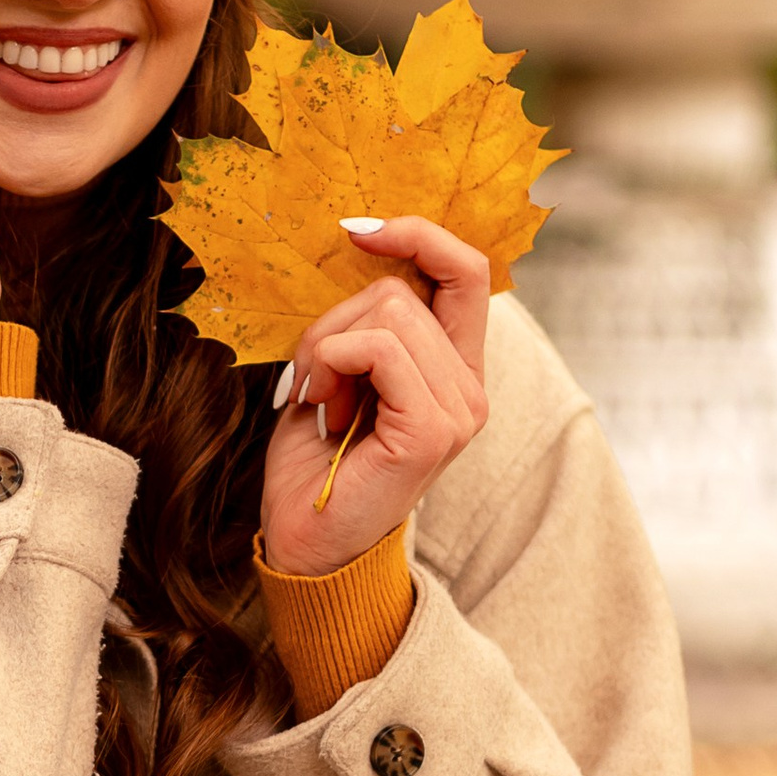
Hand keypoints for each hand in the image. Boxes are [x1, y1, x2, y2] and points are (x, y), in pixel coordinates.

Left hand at [258, 218, 491, 577]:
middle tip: (317, 377)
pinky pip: (378, 349)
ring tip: (322, 401)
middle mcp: (469, 388)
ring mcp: (459, 410)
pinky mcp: (434, 430)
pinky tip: (323, 408)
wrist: (306, 545)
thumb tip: (361, 250)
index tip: (358, 230)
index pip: (466, 271)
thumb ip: (366, 323)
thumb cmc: (316, 462)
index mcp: (454, 369)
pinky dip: (332, 364)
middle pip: (405, 289)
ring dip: (328, 348)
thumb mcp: (341, 372)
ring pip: (387, 315)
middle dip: (337, 320)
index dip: (418, 235)